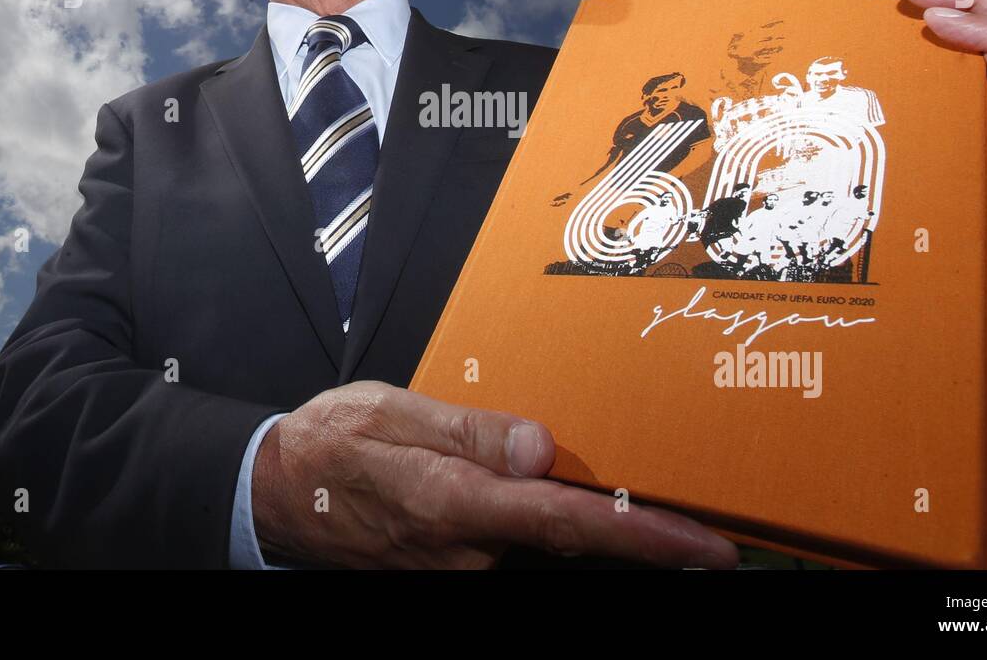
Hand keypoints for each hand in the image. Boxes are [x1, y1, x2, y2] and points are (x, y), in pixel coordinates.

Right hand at [249, 380, 738, 568]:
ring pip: (544, 548)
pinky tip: (543, 493)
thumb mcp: (396, 413)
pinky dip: (545, 530)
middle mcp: (465, 553)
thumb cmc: (333, 444)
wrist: (277, 495)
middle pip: (570, 541)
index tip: (709, 548)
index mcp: (453, 503)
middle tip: (682, 503)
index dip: (644, 538)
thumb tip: (541, 447)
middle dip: (628, 524)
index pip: (566, 522)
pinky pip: (515, 550)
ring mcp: (459, 572)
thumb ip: (472, 433)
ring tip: (607, 487)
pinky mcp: (452, 574)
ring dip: (584, 525)